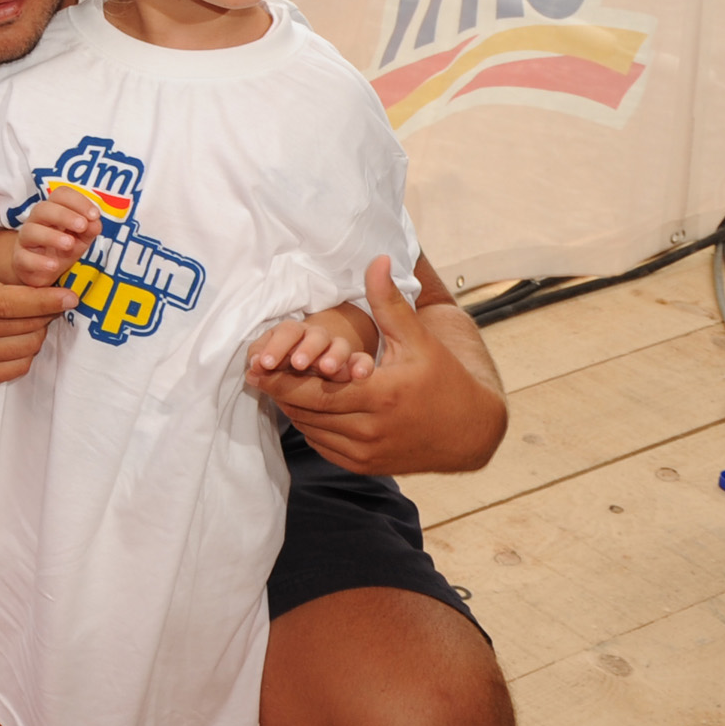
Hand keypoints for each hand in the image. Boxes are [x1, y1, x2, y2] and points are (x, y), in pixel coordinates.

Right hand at [0, 190, 73, 387]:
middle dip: (48, 311)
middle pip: (24, 325)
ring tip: (36, 314)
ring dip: (38, 330)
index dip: (44, 299)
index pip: (10, 302)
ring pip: (24, 347)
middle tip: (57, 297)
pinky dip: (26, 353)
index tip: (69, 294)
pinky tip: (20, 336)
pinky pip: (15, 368)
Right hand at [12, 184, 99, 287]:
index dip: (78, 201)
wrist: (41, 271)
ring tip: (69, 244)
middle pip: (42, 208)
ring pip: (30, 231)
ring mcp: (25, 240)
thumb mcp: (81, 238)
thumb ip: (90, 229)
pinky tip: (53, 265)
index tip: (94, 215)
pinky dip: (39, 261)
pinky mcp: (20, 259)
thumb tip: (95, 222)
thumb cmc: (62, 248)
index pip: (60, 195)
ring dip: (51, 236)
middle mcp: (36, 221)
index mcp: (53, 210)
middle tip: (82, 226)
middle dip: (64, 215)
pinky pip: (24, 257)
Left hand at [253, 258, 507, 475]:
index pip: (316, 391)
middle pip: (307, 410)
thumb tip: (376, 259)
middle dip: (278, 390)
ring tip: (274, 384)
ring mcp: (368, 452)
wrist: (470, 429)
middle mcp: (372, 429)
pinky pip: (323, 444)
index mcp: (382, 395)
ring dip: (292, 407)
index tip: (255, 365)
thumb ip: (388, 302)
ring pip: (312, 428)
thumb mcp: (417, 338)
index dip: (281, 379)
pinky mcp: (365, 466)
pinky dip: (310, 424)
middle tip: (254, 373)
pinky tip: (302, 405)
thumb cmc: (442, 377)